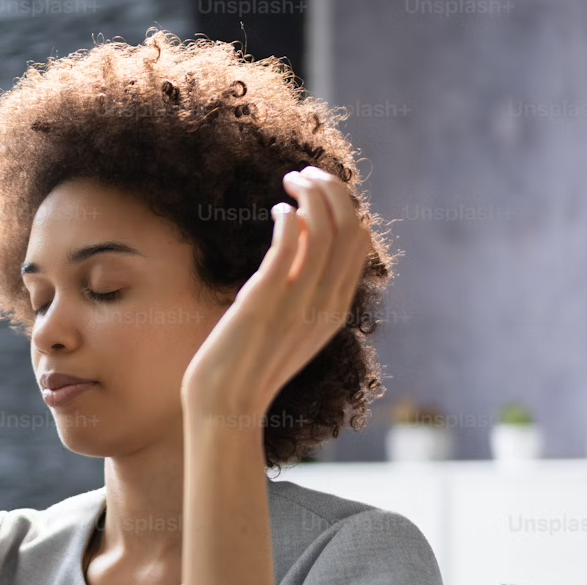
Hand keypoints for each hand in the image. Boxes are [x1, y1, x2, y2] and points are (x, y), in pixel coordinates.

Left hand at [182, 166, 368, 419]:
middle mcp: (325, 305)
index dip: (345, 205)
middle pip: (350, 227)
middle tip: (304, 174)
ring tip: (291, 181)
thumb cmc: (249, 366)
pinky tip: (277, 211)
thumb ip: (304, 286)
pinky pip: (290, 245)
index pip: (360, 241)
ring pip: (325, 229)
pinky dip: (289, 218)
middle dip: (332, 189)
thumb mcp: (291, 325)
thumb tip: (302, 232)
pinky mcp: (264, 302)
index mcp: (336, 309)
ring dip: (311, 194)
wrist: (226, 409)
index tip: (319, 188)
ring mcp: (298, 304)